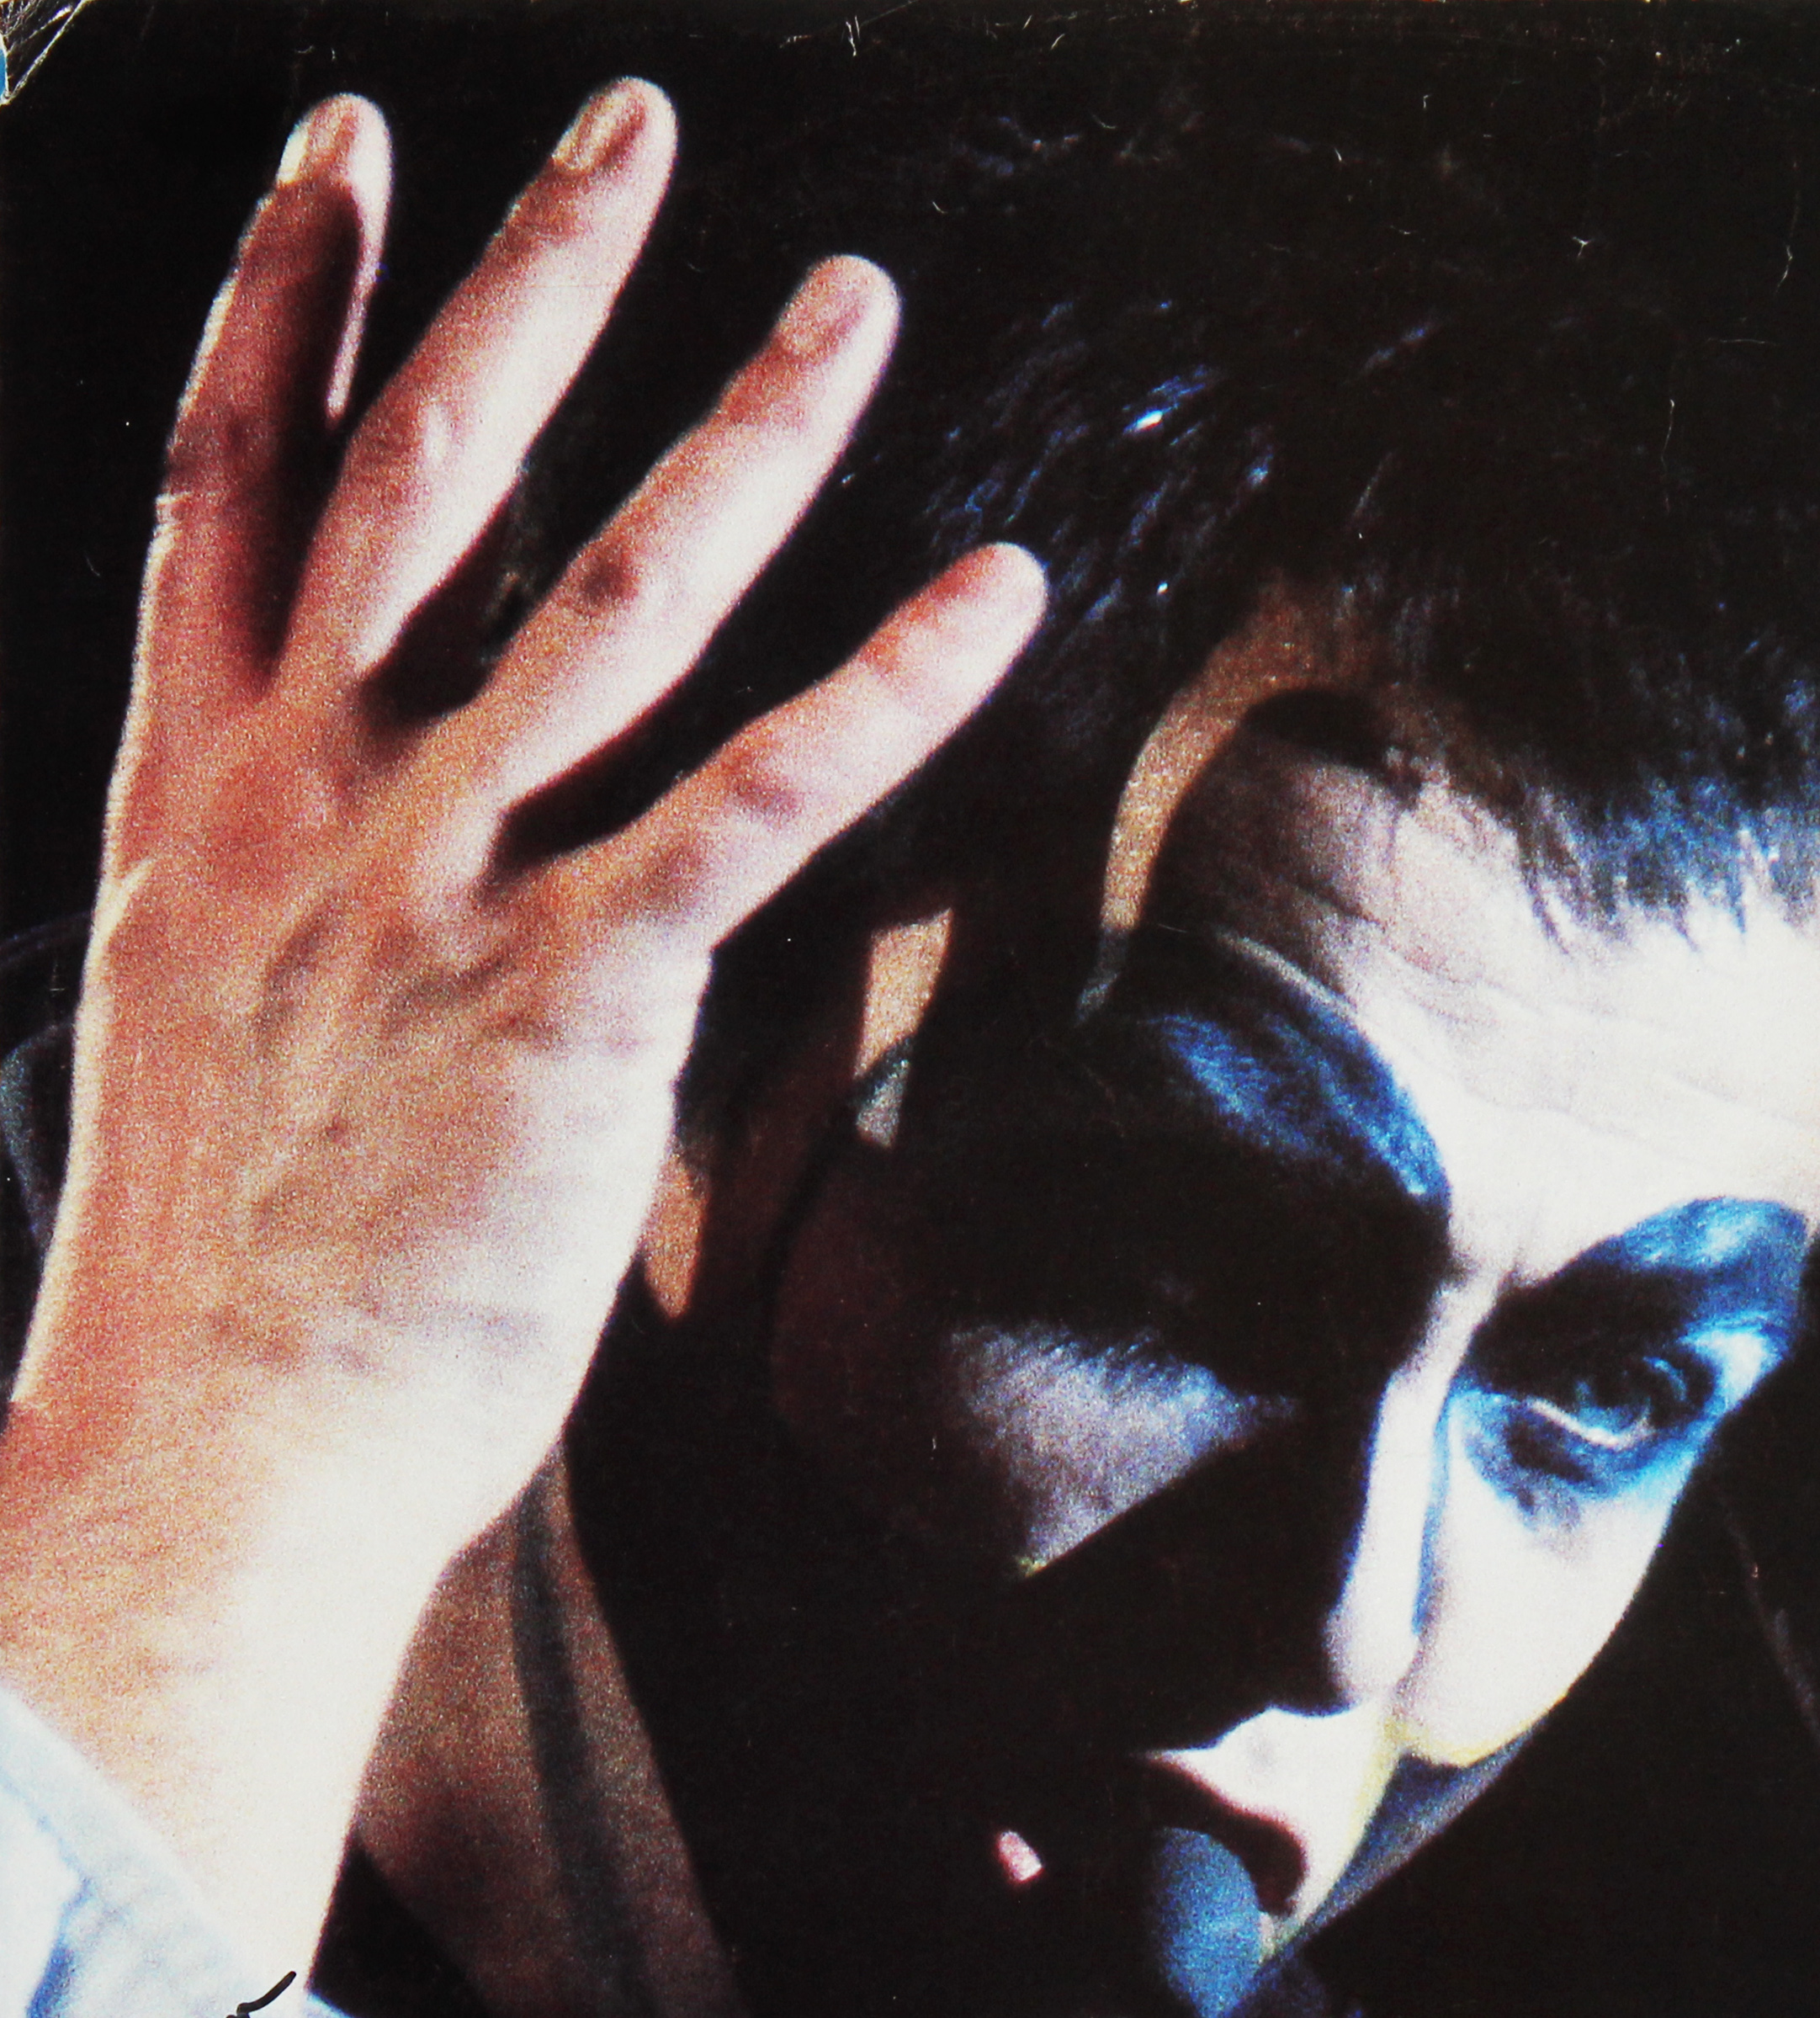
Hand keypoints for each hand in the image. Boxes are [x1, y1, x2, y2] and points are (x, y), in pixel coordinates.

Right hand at [0, 85, 1042, 1974]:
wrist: (212, 1450)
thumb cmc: (229, 1269)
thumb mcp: (214, 1022)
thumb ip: (302, 884)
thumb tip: (409, 836)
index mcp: (197, 798)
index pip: (228, 489)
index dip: (288, 304)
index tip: (344, 156)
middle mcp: (304, 800)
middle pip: (421, 475)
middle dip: (527, 284)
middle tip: (632, 126)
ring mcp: (433, 885)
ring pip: (602, 595)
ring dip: (737, 430)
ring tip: (849, 302)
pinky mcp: (569, 993)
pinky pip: (753, 800)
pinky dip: (884, 690)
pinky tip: (990, 594)